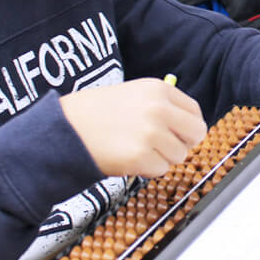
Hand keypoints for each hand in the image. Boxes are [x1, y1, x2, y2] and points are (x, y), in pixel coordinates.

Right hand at [60, 78, 205, 177]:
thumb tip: (186, 125)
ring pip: (178, 155)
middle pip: (196, 134)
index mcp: (158, 90)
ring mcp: (151, 133)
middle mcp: (158, 109)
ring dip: (161, 158)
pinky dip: (147, 170)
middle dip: (182, 143)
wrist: (63, 129)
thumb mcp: (132, 94)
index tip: (179, 133)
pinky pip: (160, 170)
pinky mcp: (140, 157)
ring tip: (137, 149)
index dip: (187, 126)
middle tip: (163, 147)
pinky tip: (129, 159)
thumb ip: (161, 105)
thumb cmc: (93, 113)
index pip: (195, 111)